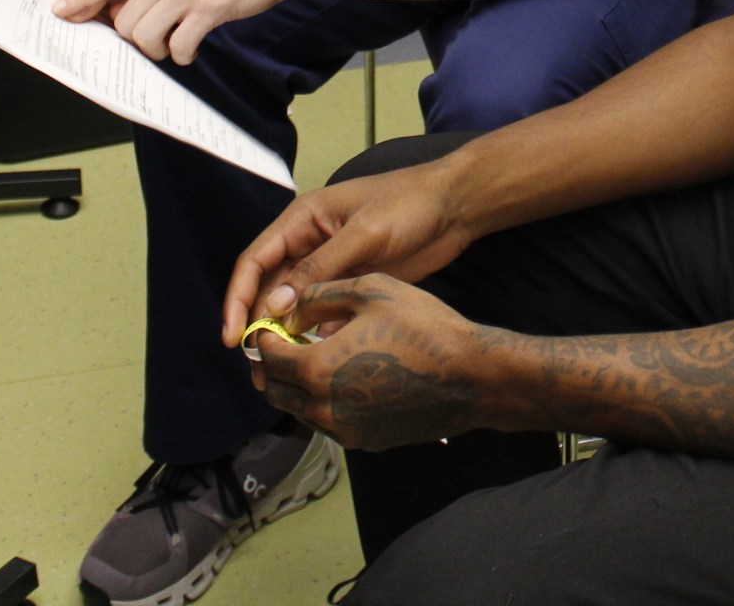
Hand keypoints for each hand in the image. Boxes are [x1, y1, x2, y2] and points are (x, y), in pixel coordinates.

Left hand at [42, 0, 302, 63]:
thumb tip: (123, 9)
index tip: (60, 12)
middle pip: (124, 22)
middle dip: (136, 39)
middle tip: (155, 39)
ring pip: (146, 37)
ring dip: (158, 50)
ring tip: (173, 44)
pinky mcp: (208, 9)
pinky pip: (178, 47)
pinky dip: (183, 55)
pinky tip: (192, 47)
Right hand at [223, 160, 476, 345]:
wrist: (455, 207)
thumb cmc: (409, 204)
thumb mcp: (364, 233)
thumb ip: (320, 268)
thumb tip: (278, 305)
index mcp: (302, 221)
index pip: (255, 261)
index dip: (238, 298)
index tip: (232, 336)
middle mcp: (310, 244)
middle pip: (270, 288)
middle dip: (258, 325)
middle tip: (255, 365)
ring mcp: (332, 265)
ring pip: (295, 305)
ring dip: (285, 336)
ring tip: (278, 372)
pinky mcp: (353, 282)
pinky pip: (324, 312)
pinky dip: (316, 334)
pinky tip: (315, 358)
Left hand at [250, 275, 496, 450]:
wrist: (470, 378)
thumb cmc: (422, 327)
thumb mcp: (370, 291)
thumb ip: (320, 296)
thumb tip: (291, 307)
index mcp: (316, 368)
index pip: (268, 355)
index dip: (264, 336)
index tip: (271, 324)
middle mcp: (322, 407)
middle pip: (274, 389)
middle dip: (273, 365)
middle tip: (283, 343)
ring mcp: (343, 430)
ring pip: (298, 410)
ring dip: (294, 386)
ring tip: (311, 359)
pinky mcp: (363, 442)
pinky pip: (326, 423)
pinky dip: (321, 403)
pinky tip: (342, 379)